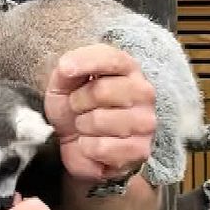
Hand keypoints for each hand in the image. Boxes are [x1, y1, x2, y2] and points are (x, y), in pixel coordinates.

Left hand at [43, 44, 155, 184]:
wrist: (76, 143)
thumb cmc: (75, 107)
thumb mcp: (63, 82)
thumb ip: (66, 69)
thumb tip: (67, 66)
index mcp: (127, 68)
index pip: (111, 58)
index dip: (84, 63)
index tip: (65, 70)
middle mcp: (143, 92)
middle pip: (101, 91)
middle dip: (78, 102)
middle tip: (78, 108)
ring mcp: (145, 122)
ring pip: (99, 120)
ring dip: (82, 126)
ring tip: (86, 126)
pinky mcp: (140, 150)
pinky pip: (101, 147)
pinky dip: (87, 148)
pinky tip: (93, 145)